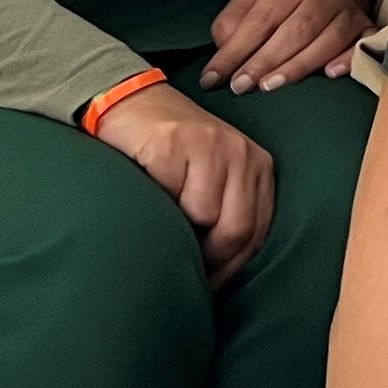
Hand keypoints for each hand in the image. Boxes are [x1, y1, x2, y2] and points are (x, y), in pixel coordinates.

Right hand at [90, 84, 276, 283]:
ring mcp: (209, 146)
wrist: (129, 101)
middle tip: (184, 273)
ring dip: (179, 229)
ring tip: (160, 225)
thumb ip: (225, 211)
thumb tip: (221, 273)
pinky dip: (155, 207)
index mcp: (257, 167)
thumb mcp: (211, 177)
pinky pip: (170, 196)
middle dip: (209, 261)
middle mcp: (241, 154)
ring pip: (204, 215)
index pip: (258, 232)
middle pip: (238, 229)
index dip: (232, 267)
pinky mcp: (174, 144)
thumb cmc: (168, 150)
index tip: (209, 286)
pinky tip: (146, 197)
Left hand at [204, 0, 375, 93]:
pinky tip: (331, 73)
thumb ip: (232, 26)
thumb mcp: (253, 3)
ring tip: (271, 86)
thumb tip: (223, 58)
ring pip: (327, 40)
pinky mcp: (366, 28)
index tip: (215, 77)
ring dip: (298, 66)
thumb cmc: (286, 3)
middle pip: (295, 31)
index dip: (235, 51)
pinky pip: (362, 44)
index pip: (260, 21)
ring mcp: (347, 13)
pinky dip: (348, 59)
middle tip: (242, 86)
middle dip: (265, 61)